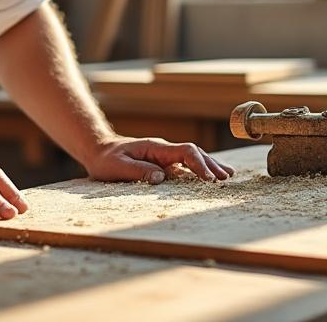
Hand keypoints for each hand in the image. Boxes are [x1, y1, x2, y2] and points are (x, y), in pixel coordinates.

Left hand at [81, 136, 235, 183]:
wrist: (99, 151)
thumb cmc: (106, 160)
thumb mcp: (117, 166)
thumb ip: (138, 171)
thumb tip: (161, 177)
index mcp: (156, 147)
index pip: (185, 151)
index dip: (199, 164)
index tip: (209, 178)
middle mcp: (164, 150)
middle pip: (194, 153)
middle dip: (210, 165)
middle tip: (225, 179)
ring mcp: (164, 157)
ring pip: (192, 159)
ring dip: (209, 166)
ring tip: (227, 176)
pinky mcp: (163, 165)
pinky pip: (185, 167)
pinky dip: (199, 171)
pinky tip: (210, 177)